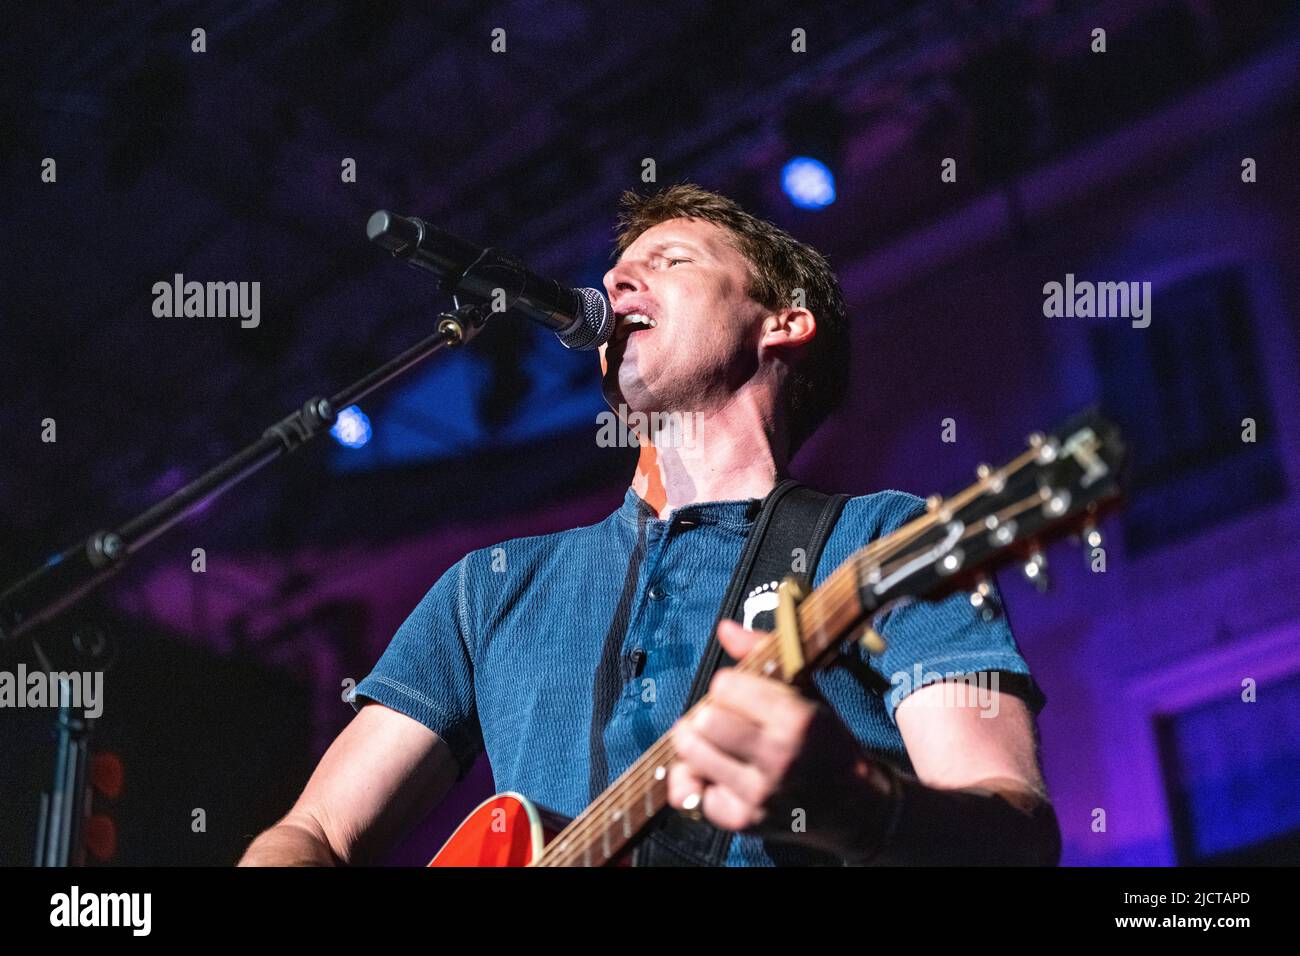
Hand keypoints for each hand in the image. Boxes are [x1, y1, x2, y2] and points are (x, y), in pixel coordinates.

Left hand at [666, 619, 886, 857]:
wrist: (857, 807)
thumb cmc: (827, 743)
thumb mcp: (807, 693)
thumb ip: (764, 654)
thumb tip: (724, 628)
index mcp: (797, 719)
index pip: (725, 686)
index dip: (728, 686)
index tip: (738, 694)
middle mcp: (778, 757)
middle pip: (704, 721)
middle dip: (707, 714)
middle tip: (722, 720)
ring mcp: (759, 793)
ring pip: (691, 755)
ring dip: (695, 745)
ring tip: (715, 745)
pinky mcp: (743, 821)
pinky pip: (692, 793)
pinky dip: (697, 782)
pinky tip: (716, 774)